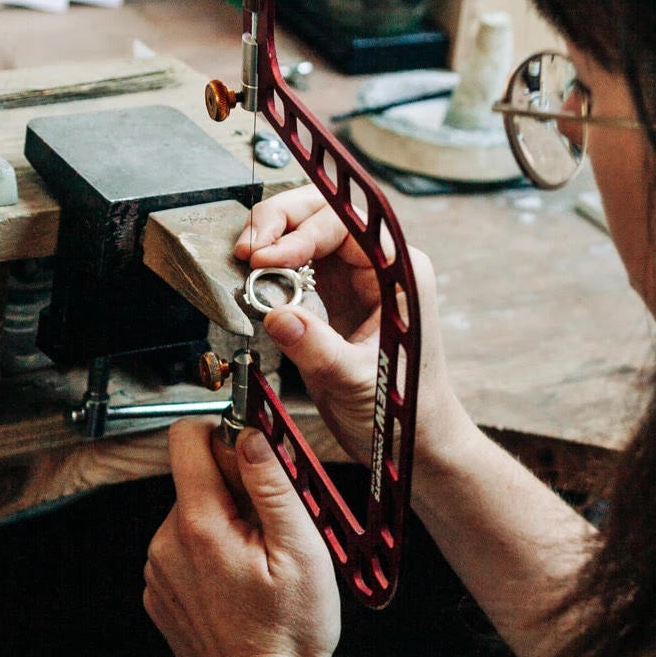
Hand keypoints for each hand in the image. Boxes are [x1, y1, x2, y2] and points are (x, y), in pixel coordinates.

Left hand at [144, 420, 340, 656]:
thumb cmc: (290, 631)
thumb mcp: (300, 549)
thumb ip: (271, 484)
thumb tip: (249, 435)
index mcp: (199, 524)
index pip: (186, 439)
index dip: (223, 432)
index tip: (252, 452)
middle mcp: (166, 544)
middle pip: (195, 480)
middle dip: (234, 491)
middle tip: (272, 531)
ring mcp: (158, 573)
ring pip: (192, 517)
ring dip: (224, 527)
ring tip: (258, 568)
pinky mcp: (160, 596)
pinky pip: (183, 553)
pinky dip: (210, 558)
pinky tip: (240, 589)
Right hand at [238, 186, 473, 466]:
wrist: (411, 442)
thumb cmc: (403, 411)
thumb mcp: (357, 382)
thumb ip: (318, 349)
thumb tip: (278, 316)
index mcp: (397, 272)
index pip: (344, 225)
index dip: (299, 233)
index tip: (265, 260)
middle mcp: (376, 266)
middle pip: (321, 214)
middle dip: (280, 222)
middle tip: (247, 250)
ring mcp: (352, 279)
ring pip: (304, 232)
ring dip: (270, 240)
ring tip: (244, 262)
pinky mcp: (330, 298)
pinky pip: (294, 265)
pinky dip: (268, 269)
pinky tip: (251, 281)